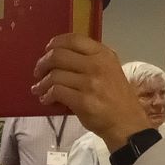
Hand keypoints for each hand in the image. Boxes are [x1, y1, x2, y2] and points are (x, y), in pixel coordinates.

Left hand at [31, 34, 149, 150]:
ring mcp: (90, 83)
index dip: (55, 43)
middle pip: (58, 55)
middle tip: (38, 72)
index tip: (47, 50)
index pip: (73, 39)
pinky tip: (46, 99)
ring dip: (42, 83)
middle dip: (43, 63)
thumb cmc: (117, 98)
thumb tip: (59, 57)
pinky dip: (47, 95)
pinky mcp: (83, 101)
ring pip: (54, 75)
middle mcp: (97, 65)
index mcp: (103, 54)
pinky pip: (56, 92)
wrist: (127, 124)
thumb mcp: (110, 70)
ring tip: (39, 89)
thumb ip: (90, 60)